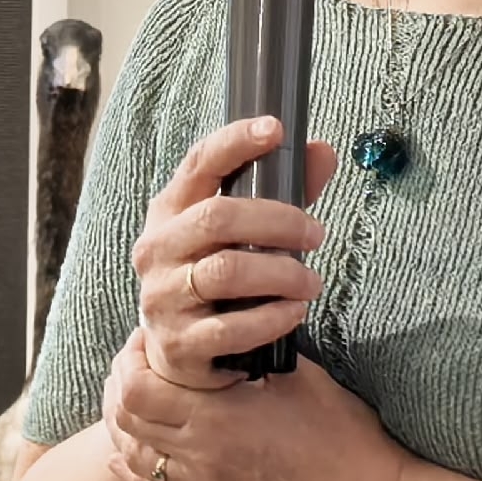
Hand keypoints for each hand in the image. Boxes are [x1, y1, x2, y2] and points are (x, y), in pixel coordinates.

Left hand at [102, 325, 408, 480]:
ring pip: (132, 456)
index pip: (139, 386)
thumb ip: (255, 347)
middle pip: (125, 418)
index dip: (132, 357)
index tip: (148, 338)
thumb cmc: (342, 434)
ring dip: (124, 422)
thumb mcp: (299, 376)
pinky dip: (133, 466)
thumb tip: (232, 310)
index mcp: (217, 416)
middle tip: (136, 361)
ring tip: (134, 396)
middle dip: (121, 383)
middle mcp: (199, 455)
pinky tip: (128, 451)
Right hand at [133, 116, 340, 391]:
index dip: (235, 142)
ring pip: (226, 272)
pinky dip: (272, 318)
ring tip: (312, 281)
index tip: (275, 129)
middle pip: (218, 217)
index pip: (198, 164)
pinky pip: (231, 328)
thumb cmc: (214, 276)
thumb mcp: (238, 233)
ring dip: (282, 273)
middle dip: (278, 221)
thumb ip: (282, 193)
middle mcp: (158, 250)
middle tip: (317, 233)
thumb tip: (323, 151)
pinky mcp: (179, 345)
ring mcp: (163, 298)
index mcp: (169, 212)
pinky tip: (294, 312)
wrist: (178, 351)